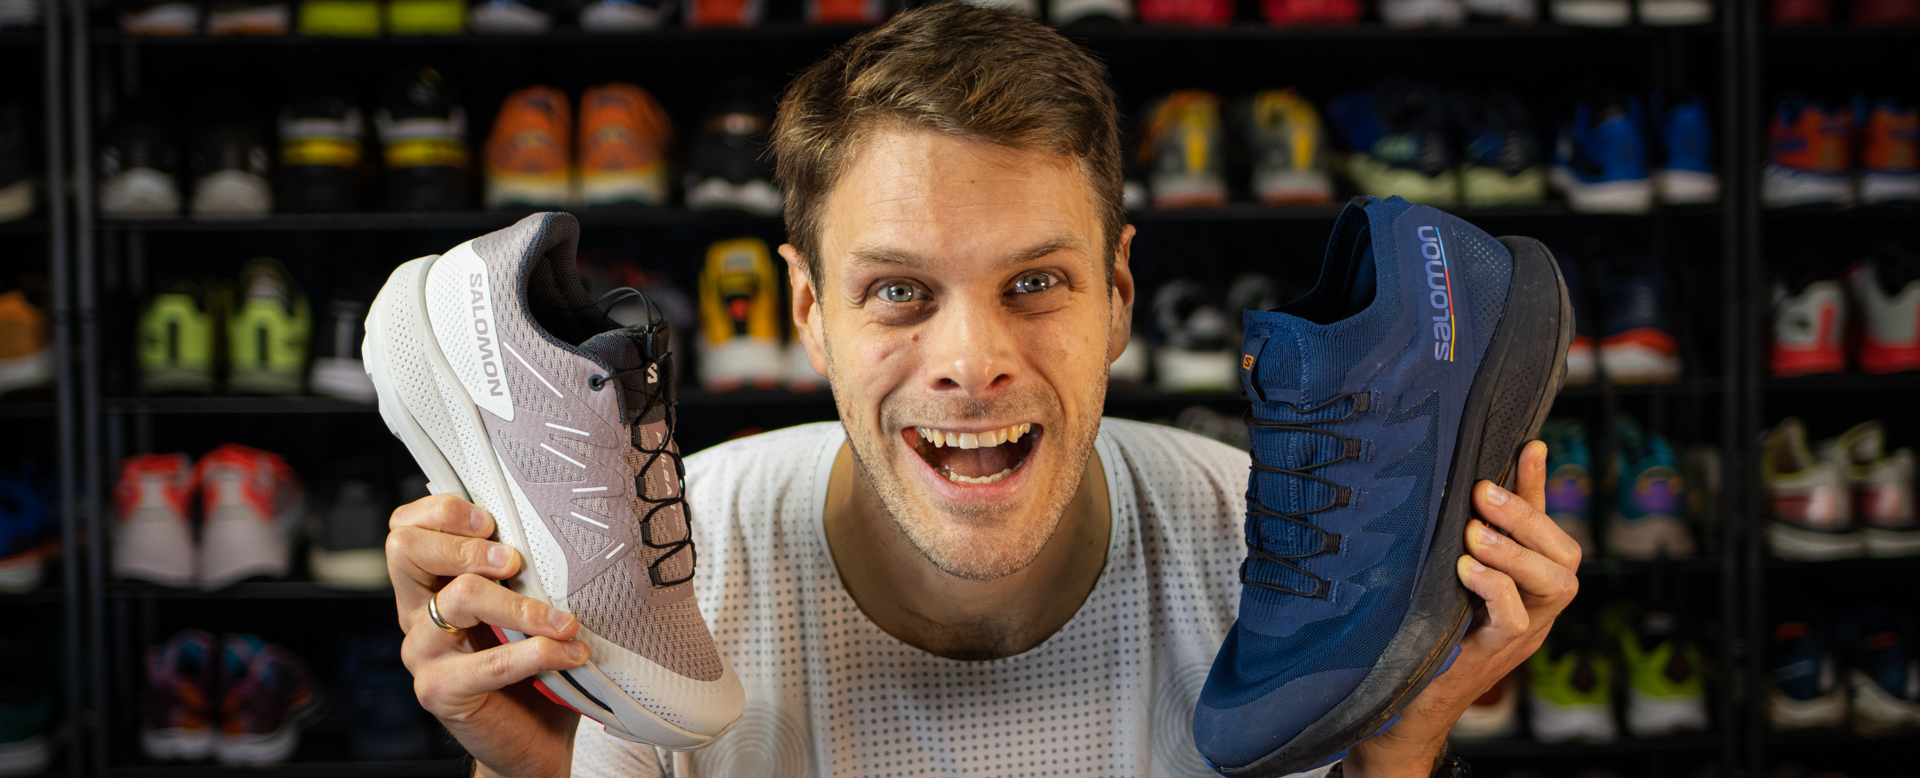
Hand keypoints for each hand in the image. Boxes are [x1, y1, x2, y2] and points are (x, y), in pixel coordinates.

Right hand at [389, 494, 590, 777]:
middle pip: (406, 549)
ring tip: (564, 620)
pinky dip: (538, 652)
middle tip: (515, 562)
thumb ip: (523, 572)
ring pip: (459, 598)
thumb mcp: (525, 607)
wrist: (531, 741)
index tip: (492, 520)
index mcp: (430, 586)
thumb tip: (560, 527)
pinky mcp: (439, 691)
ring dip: (521, 603)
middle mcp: (416, 614)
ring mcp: (422, 653)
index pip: (405, 528)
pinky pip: (490, 661)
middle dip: (465, 545)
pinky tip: (571, 654)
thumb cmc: (533, 667)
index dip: (442, 512)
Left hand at [1345, 441, 1581, 777]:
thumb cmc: (1420, 633)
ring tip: (1475, 532)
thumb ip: (1458, 534)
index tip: (1530, 445)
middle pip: (1565, 556)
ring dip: (1515, 551)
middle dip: (1528, 517)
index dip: (1540, 487)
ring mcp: (1522, 635)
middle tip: (1482, 492)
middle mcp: (1535, 607)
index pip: (1547, 528)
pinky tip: (1466, 570)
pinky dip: (1497, 589)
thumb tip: (1457, 478)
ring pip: (1555, 585)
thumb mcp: (1442, 573)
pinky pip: (1516, 620)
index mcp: (1526, 584)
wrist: (1396, 706)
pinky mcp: (1494, 655)